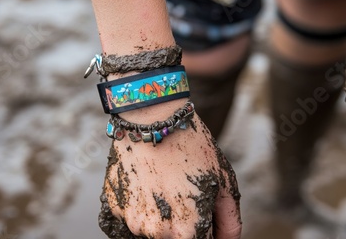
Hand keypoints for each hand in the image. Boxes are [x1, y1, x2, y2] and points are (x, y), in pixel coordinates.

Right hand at [98, 102, 240, 238]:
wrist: (152, 119)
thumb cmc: (192, 148)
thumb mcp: (224, 183)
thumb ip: (230, 223)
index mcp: (186, 232)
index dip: (205, 226)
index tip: (203, 207)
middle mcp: (157, 233)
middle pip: (175, 237)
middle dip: (184, 222)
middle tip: (183, 190)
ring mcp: (132, 221)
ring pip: (152, 228)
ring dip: (161, 215)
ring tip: (165, 183)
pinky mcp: (115, 207)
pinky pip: (132, 214)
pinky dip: (140, 203)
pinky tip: (147, 180)